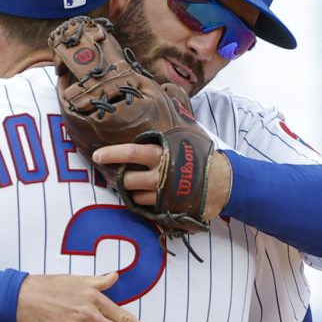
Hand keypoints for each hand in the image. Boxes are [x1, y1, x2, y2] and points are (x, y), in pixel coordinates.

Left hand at [92, 142, 233, 223]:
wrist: (225, 182)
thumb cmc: (203, 157)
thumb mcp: (185, 139)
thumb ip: (166, 135)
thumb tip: (158, 113)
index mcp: (161, 154)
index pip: (129, 153)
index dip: (111, 154)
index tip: (97, 156)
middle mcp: (159, 175)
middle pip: (126, 179)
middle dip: (122, 178)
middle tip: (124, 175)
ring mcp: (162, 194)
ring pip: (135, 196)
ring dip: (135, 192)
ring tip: (144, 185)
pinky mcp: (167, 209)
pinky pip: (148, 208)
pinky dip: (146, 203)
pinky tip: (153, 196)